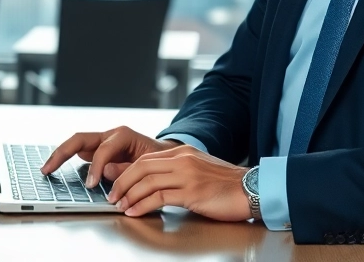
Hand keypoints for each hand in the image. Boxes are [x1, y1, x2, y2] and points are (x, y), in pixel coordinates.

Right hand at [40, 126, 178, 187]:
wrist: (161, 156)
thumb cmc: (156, 160)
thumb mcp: (147, 165)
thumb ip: (126, 168)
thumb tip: (105, 171)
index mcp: (123, 135)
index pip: (103, 150)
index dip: (96, 167)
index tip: (90, 184)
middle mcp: (108, 135)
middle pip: (79, 139)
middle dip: (62, 153)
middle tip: (47, 169)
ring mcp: (100, 142)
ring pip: (75, 144)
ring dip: (59, 155)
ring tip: (46, 169)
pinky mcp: (96, 150)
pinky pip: (78, 153)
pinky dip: (65, 160)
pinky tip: (55, 170)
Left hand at [106, 145, 250, 221]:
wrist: (251, 189)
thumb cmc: (227, 185)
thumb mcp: (199, 171)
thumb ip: (177, 172)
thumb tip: (153, 183)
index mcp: (184, 152)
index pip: (146, 158)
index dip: (127, 172)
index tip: (117, 184)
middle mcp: (183, 159)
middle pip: (141, 167)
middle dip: (122, 182)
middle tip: (112, 195)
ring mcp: (187, 174)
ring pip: (147, 181)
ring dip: (129, 194)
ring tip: (120, 205)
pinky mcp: (192, 191)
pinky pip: (159, 197)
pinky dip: (142, 205)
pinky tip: (135, 212)